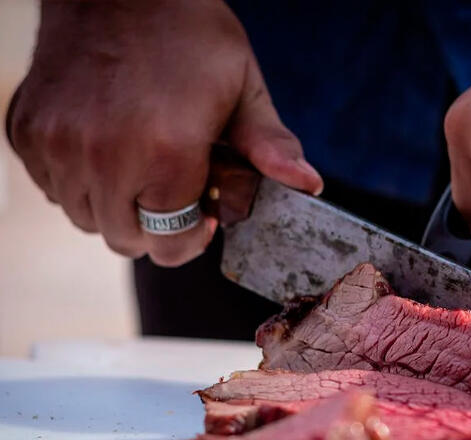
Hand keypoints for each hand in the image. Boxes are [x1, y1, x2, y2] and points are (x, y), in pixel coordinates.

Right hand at [6, 0, 321, 265]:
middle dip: (156, 228)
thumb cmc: (186, 31)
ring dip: (116, 208)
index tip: (203, 214)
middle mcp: (102, 156)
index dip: (192, 237)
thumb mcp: (242, 84)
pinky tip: (105, 150)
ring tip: (140, 167)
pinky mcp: (26, 130)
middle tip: (173, 191)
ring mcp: (56, 144)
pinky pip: (52, 188)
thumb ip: (271, 145)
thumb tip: (309, 186)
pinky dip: (78, 183)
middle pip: (125, 239)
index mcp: (165, 153)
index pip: (170, 243)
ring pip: (85, 218)